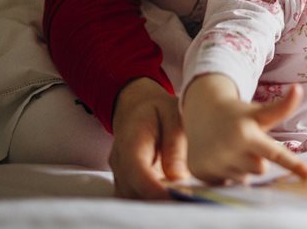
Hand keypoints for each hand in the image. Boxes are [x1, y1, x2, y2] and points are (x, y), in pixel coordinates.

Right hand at [109, 77, 188, 198]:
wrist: (136, 106)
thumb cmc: (158, 108)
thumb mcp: (173, 114)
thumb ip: (175, 143)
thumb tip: (177, 176)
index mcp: (131, 140)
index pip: (136, 171)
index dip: (154, 190)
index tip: (175, 198)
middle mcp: (120, 160)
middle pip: (133, 190)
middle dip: (157, 200)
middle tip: (186, 199)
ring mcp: (120, 172)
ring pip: (132, 197)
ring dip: (155, 201)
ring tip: (181, 197)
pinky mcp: (126, 180)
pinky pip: (134, 196)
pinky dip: (151, 199)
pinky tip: (172, 194)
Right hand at [182, 76, 306, 183]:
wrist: (201, 113)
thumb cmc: (238, 114)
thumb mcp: (260, 112)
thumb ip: (282, 107)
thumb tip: (298, 88)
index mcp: (247, 134)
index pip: (276, 154)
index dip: (295, 166)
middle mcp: (230, 151)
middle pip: (261, 169)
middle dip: (257, 159)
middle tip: (247, 144)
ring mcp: (215, 164)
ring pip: (244, 178)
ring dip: (242, 167)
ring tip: (231, 149)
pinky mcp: (202, 174)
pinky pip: (226, 184)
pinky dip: (226, 173)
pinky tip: (220, 157)